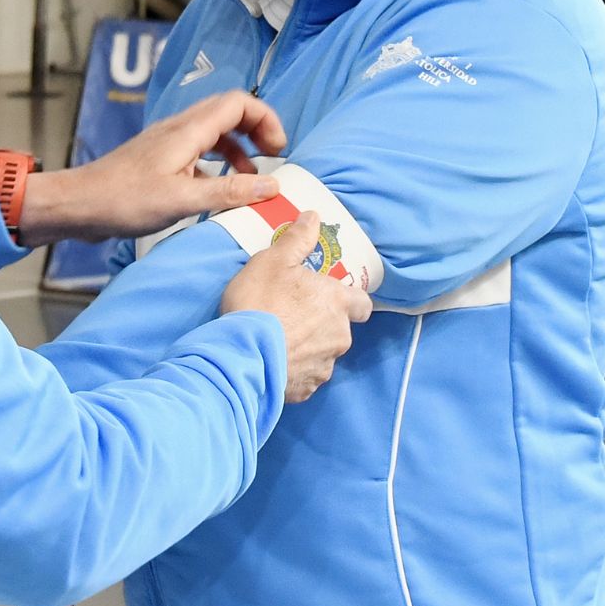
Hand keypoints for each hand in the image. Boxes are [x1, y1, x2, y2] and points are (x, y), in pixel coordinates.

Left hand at [16, 91, 289, 245]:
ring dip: (237, 150)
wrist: (77, 205)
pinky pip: (197, 153)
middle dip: (256, 130)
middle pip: (228, 113)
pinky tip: (215, 191)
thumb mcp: (183, 200)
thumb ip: (230, 192)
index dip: (266, 119)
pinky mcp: (158, 161)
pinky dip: (215, 165)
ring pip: (213, 133)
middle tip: (272, 159)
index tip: (278, 150)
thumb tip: (272, 186)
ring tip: (249, 180)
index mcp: (187, 131)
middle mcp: (178, 130)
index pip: (239, 102)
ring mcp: (167, 144)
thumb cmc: (123, 201)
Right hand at [221, 211, 373, 401]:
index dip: (349, 300)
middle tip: (291, 316)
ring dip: (308, 348)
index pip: (363, 303)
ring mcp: (325, 365)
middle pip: (340, 329)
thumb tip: (313, 216)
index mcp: (338, 303)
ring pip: (323, 354)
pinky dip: (294, 370)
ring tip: (278, 341)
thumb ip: (298, 239)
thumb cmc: (260, 302)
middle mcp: (340, 336)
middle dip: (322, 324)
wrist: (241, 354)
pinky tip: (272, 361)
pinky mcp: (307, 390)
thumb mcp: (274, 260)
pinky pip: (305, 377)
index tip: (329, 298)